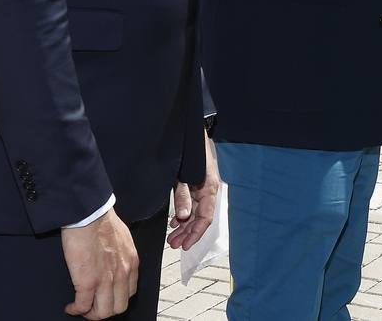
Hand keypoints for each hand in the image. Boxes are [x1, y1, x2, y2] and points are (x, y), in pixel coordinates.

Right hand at [61, 208, 138, 318]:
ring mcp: (106, 280)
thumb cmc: (102, 221)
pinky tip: (71, 307)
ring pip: (103, 312)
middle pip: (118, 308)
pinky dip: (76, 310)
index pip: (130, 293)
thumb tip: (114, 262)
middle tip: (92, 307)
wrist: (90, 215)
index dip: (116, 300)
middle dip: (104, 311)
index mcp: (131, 263)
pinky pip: (83, 306)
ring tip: (81, 308)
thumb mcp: (123, 240)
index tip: (106, 298)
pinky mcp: (87, 281)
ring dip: (90, 314)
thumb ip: (122, 255)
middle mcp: (122, 274)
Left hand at [167, 133, 220, 249]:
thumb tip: (184, 217)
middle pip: (200, 218)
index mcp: (209, 189)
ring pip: (195, 213)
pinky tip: (174, 222)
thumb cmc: (190, 153)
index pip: (205, 217)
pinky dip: (183, 215)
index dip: (196, 233)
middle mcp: (208, 190)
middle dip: (188, 233)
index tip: (185, 245)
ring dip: (184, 226)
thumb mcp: (183, 176)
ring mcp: (202, 188)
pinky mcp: (195, 185)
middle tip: (174, 244)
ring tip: (172, 237)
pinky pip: (192, 205)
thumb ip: (183, 196)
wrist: (192, 134)